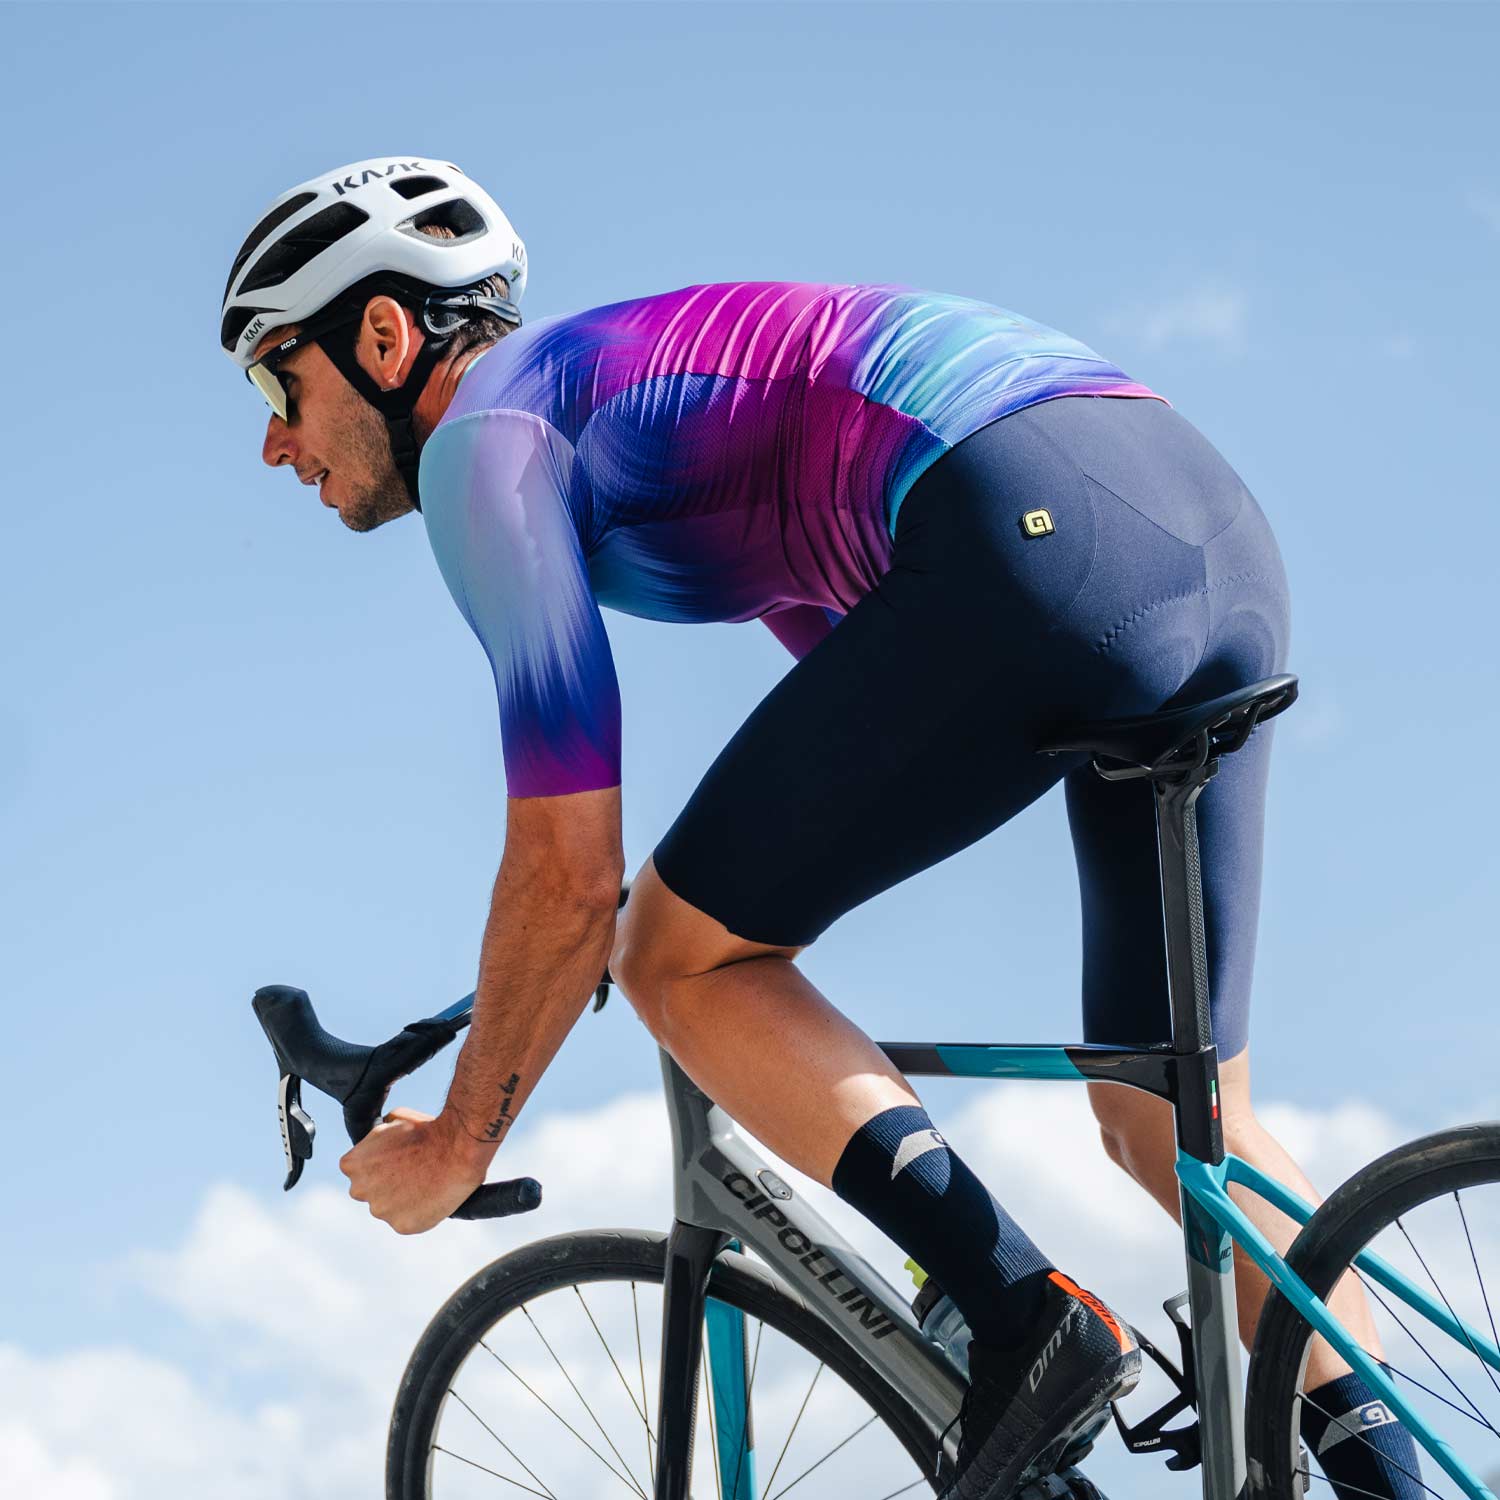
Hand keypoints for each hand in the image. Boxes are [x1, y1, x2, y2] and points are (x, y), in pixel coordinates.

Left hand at [338, 1107, 495, 1234]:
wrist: (457, 1148)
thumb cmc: (428, 1130)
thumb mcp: (396, 1119)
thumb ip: (380, 1134)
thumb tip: (381, 1135)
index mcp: (353, 1165)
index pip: (356, 1169)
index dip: (377, 1164)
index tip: (395, 1160)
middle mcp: (360, 1190)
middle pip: (369, 1190)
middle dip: (385, 1183)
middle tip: (411, 1171)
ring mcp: (380, 1210)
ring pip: (388, 1207)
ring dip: (401, 1199)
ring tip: (426, 1182)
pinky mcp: (402, 1225)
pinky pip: (407, 1220)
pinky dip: (418, 1211)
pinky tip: (432, 1195)